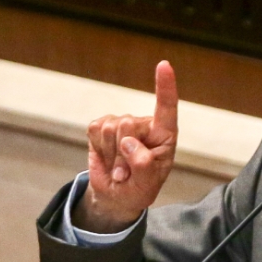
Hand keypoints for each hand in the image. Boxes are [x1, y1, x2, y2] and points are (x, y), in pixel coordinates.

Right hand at [73, 60, 178, 232]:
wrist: (116, 196)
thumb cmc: (138, 189)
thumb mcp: (146, 186)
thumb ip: (143, 166)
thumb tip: (129, 142)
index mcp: (164, 135)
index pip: (166, 109)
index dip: (166, 87)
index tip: (164, 65)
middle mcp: (144, 125)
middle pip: (127, 124)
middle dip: (121, 154)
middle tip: (125, 174)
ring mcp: (122, 122)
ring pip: (110, 128)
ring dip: (110, 155)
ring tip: (118, 168)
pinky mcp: (101, 125)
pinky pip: (94, 130)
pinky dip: (98, 149)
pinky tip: (106, 157)